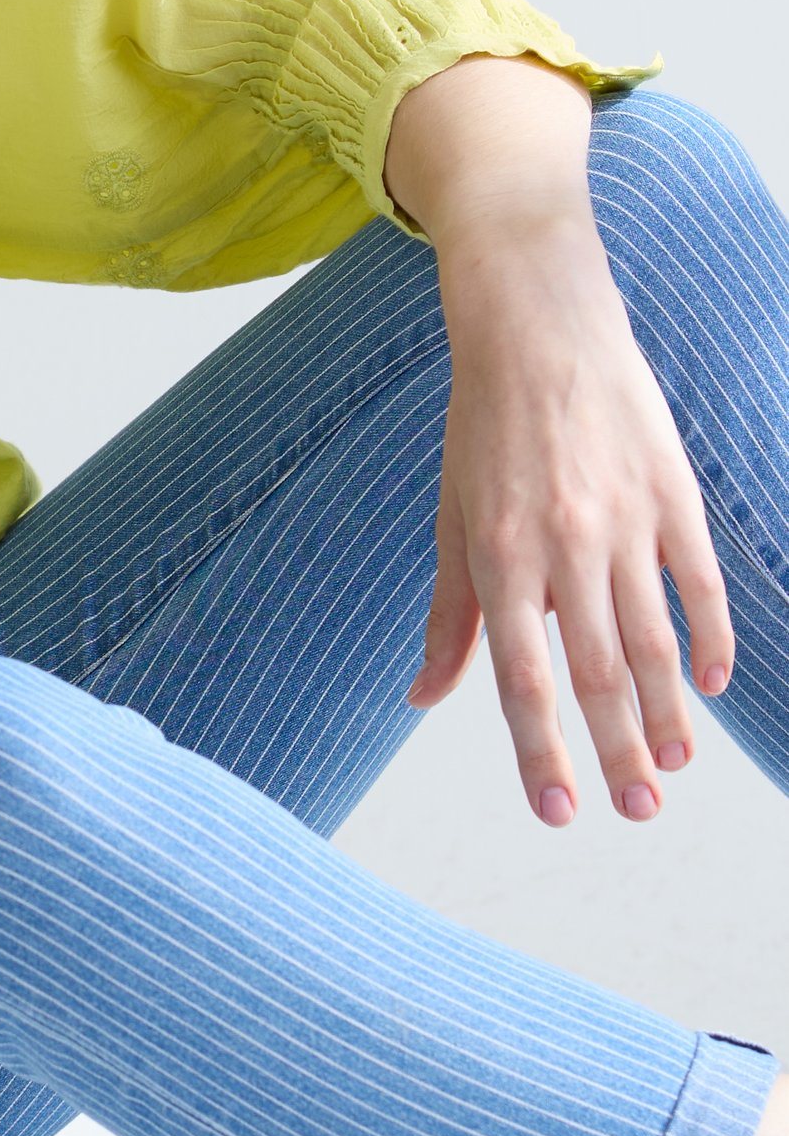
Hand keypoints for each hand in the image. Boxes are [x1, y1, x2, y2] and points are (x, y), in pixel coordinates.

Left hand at [386, 58, 732, 822]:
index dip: (540, 750)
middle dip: (615, 750)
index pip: (523, 677)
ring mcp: (625, 518)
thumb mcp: (451, 520)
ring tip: (673, 767)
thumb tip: (425, 698)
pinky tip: (709, 684)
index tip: (558, 811)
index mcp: (499, 557)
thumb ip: (449, 617)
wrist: (536, 323)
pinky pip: (698, 579)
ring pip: (653, 636)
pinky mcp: (672, 491)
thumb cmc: (483, 430)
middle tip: (636, 812)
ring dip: (665, 711)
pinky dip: (709, 636)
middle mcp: (564, 545)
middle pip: (598, 671)